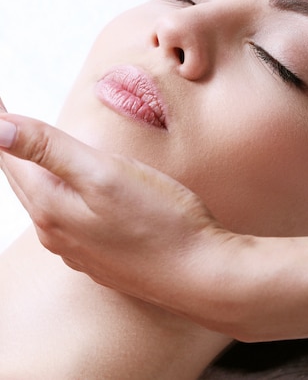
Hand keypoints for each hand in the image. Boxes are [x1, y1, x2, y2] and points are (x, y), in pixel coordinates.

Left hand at [0, 112, 222, 310]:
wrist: (202, 276)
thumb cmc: (162, 222)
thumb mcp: (105, 175)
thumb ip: (50, 150)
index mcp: (52, 207)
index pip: (11, 157)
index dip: (1, 125)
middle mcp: (57, 232)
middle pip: (21, 180)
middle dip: (8, 148)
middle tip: (3, 117)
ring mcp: (77, 247)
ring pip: (41, 200)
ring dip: (28, 170)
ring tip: (24, 149)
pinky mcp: (99, 255)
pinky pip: (63, 217)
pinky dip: (53, 192)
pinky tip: (64, 189)